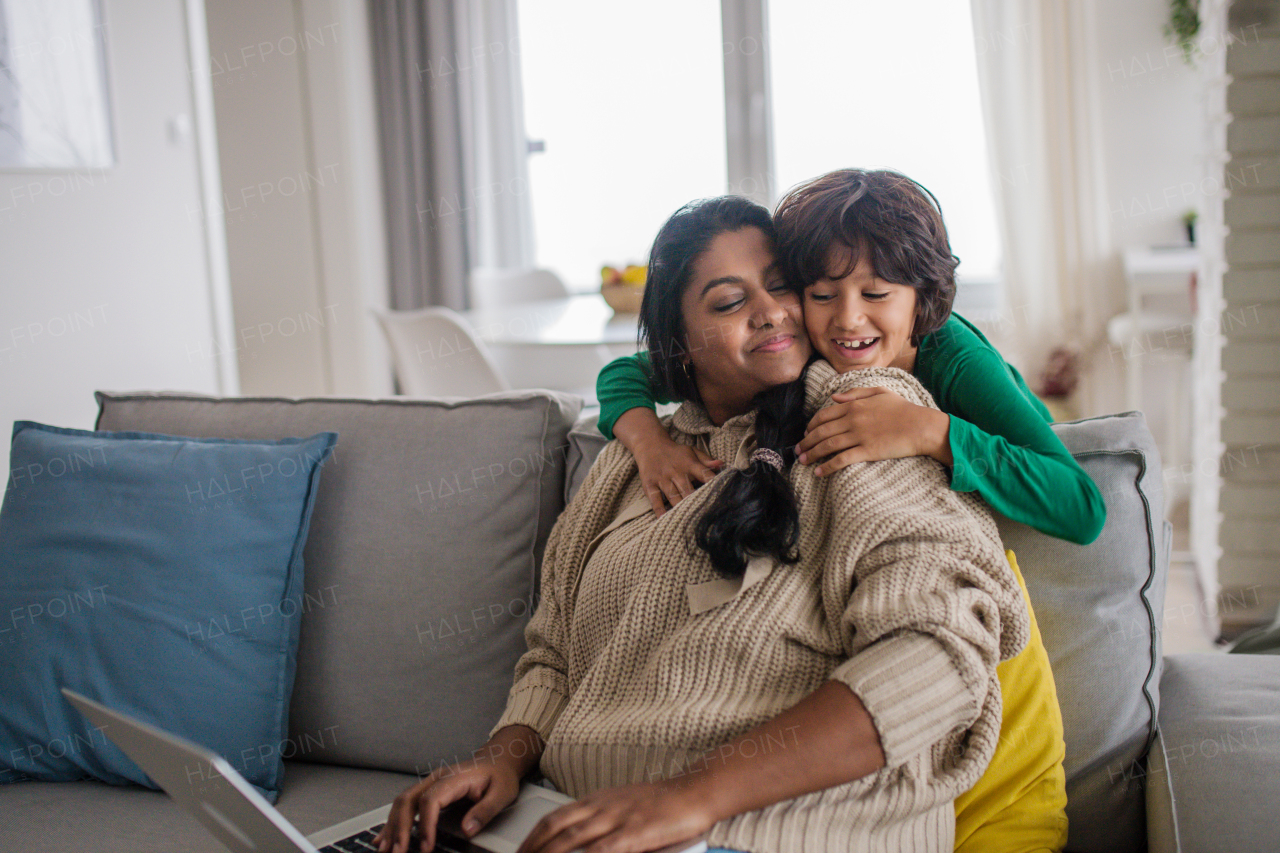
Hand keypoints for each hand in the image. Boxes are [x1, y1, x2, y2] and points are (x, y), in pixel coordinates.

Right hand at [376, 756, 520, 852]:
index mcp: (454, 778)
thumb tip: (467, 829)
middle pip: (409, 800)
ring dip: (392, 826)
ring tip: (385, 849)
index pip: (431, 800)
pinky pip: (405, 804)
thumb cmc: (500, 776)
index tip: (426, 847)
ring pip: (402, 802)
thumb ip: (485, 811)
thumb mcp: (502, 793)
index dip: (426, 825)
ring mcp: (430, 783)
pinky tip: (384, 837)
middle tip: (397, 852)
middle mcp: (437, 778)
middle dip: (400, 828)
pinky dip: (393, 821)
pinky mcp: (428, 790)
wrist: (499, 759)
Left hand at [515, 780, 714, 852]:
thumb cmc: (662, 802)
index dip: (534, 836)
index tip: (523, 850)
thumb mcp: (624, 806)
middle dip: (533, 847)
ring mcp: (617, 819)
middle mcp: (602, 807)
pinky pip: (603, 849)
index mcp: (597, 801)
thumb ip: (601, 820)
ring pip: (572, 839)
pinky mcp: (634, 833)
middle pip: (556, 828)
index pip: (555, 817)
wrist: (693, 792)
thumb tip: (580, 841)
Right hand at [633, 437, 722, 516]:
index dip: (713, 484)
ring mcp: (662, 478)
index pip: (704, 474)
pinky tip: (664, 520)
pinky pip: (655, 499)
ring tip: (689, 522)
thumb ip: (706, 460)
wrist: (649, 444)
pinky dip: (659, 510)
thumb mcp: (691, 452)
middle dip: (696, 502)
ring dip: (681, 509)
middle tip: (706, 516)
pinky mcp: (649, 484)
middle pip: (688, 490)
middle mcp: (676, 471)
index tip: (723, 496)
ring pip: (673, 496)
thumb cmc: (675, 453)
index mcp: (689, 464)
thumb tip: (722, 464)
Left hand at [796, 387, 949, 475]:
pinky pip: (841, 459)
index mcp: (854, 405)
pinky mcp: (867, 451)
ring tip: (803, 461)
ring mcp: (859, 435)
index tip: (806, 433)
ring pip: (827, 445)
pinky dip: (827, 467)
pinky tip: (819, 473)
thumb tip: (835, 398)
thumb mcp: (880, 392)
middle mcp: (853, 419)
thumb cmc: (903, 409)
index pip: (824, 415)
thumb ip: (856, 393)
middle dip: (806, 442)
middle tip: (798, 451)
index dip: (811, 425)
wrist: (921, 426)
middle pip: (821, 431)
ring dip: (812, 454)